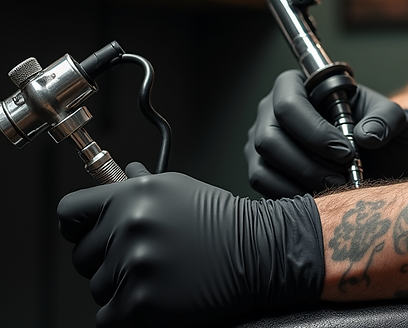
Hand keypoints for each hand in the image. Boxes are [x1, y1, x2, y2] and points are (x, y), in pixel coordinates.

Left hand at [57, 162, 324, 327]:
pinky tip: (157, 296)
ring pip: (98, 288)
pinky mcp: (140, 303)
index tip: (86, 234)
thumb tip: (122, 172)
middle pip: (82, 256)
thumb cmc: (226, 222)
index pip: (69, 213)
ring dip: (122, 288)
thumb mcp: (181, 189)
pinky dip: (128, 314)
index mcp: (132, 196)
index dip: (77, 227)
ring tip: (161, 275)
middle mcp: (128, 228)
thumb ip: (141, 185)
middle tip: (145, 258)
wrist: (261, 253)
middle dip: (107, 260)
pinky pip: (108, 317)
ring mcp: (134, 266)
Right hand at [245, 70, 407, 197]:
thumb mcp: (392, 119)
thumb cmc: (379, 132)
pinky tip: (321, 197)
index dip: (315, 132)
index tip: (346, 152)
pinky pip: (264, 186)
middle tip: (342, 178)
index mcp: (299, 86)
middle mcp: (272, 111)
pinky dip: (292, 195)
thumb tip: (365, 135)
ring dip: (303, 181)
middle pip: (269, 138)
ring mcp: (263, 141)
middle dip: (309, 163)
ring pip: (264, 165)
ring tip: (337, 187)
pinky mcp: (262, 169)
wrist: (380, 159)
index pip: (289, 104)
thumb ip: (385, 119)